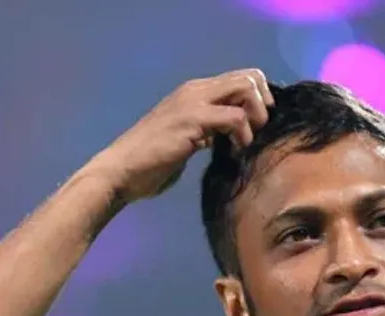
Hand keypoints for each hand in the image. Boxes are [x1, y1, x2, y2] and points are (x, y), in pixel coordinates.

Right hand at [81, 69, 274, 205]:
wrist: (121, 171)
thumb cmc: (150, 163)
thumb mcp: (188, 140)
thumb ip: (209, 132)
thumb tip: (232, 136)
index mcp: (194, 93)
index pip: (240, 78)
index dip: (258, 99)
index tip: (256, 128)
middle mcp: (195, 90)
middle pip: (249, 76)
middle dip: (263, 104)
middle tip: (257, 133)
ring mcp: (193, 102)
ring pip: (246, 88)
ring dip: (256, 116)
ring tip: (246, 142)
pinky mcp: (193, 119)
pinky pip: (236, 117)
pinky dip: (244, 135)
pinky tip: (235, 151)